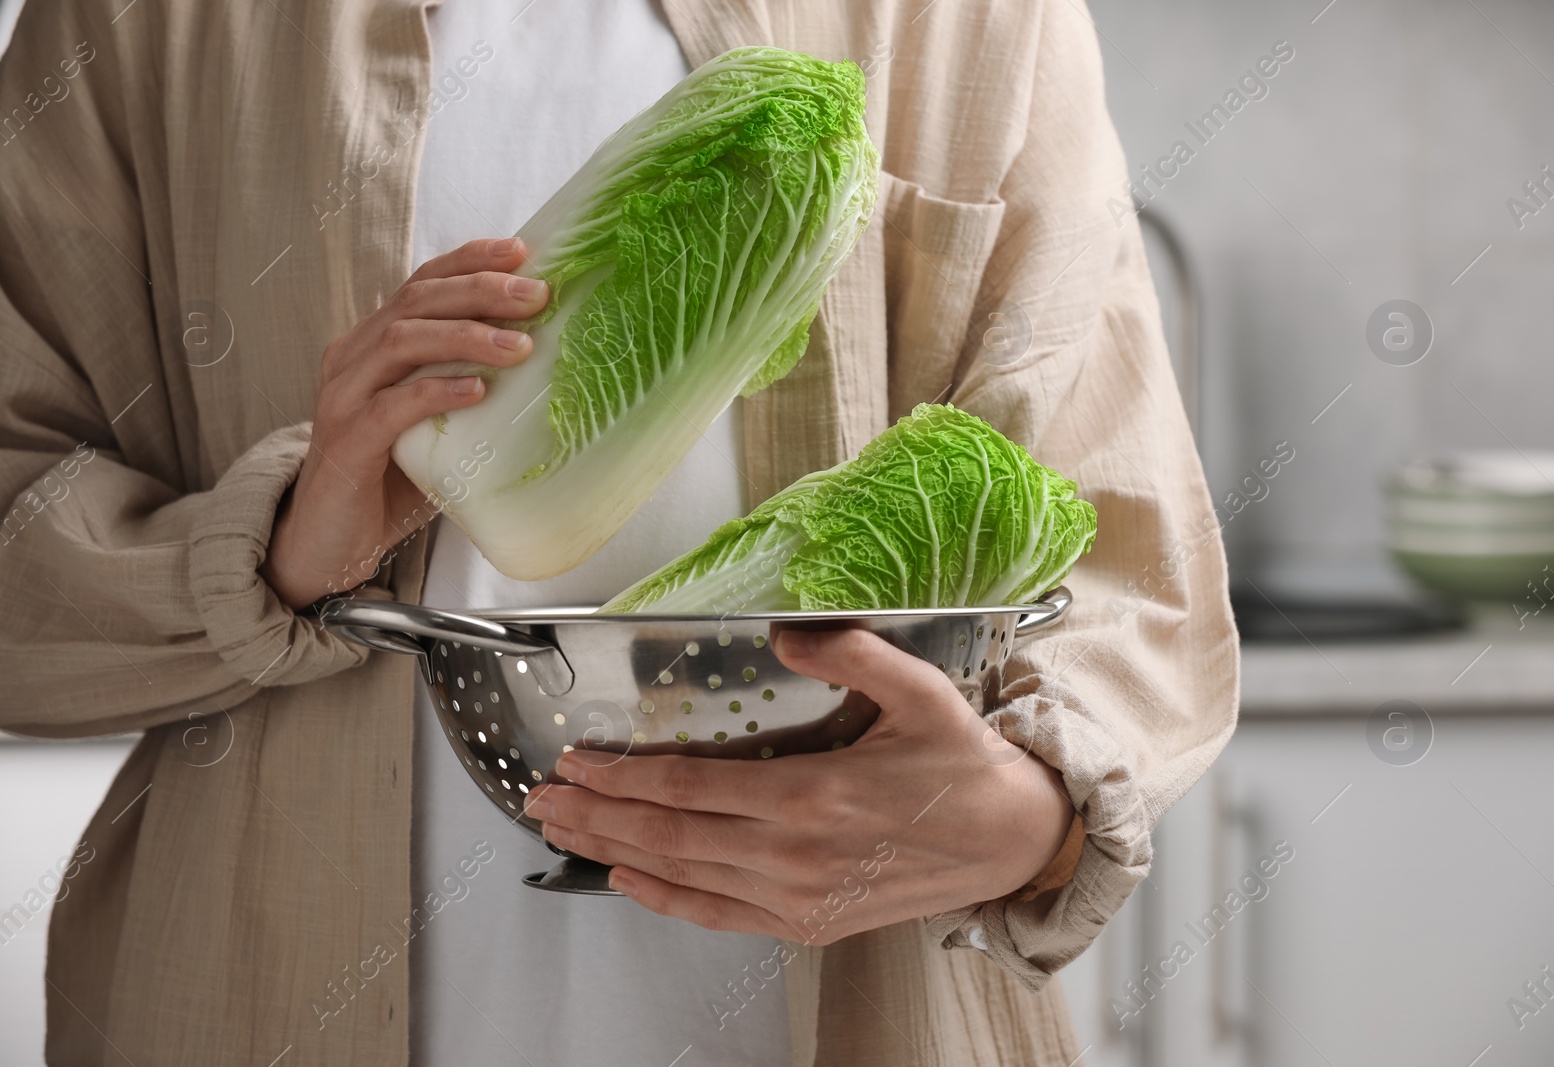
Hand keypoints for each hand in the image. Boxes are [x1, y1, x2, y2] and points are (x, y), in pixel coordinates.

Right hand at [261, 238, 547, 609]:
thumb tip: (546, 366)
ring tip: (520, 346)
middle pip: (417, 301)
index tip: (521, 251)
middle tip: (536, 295)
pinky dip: (437, 392)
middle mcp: (353, 358)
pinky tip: (476, 390)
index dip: (469, 260)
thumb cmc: (390, 479)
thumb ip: (470, 388)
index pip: (422, 283)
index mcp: (374, 344)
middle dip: (480, 291)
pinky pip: (392, 405)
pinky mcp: (346, 441)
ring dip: (466, 337)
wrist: (330, 541)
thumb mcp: (437, 422)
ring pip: (403, 342)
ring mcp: (343, 397)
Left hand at [524, 628, 1074, 943]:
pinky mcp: (806, 921)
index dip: (620, 777)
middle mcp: (792, 852)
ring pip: (679, 876)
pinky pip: (716, 914)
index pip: (686, 787)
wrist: (1008, 842)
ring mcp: (796, 895)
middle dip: (594, 815)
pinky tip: (626, 882)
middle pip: (666, 835)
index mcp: (810, 791)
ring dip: (611, 854)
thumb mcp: (918, 691)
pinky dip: (663, 899)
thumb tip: (787, 634)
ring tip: (562, 832)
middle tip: (541, 797)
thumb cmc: (960, 767)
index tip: (575, 761)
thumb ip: (851, 654)